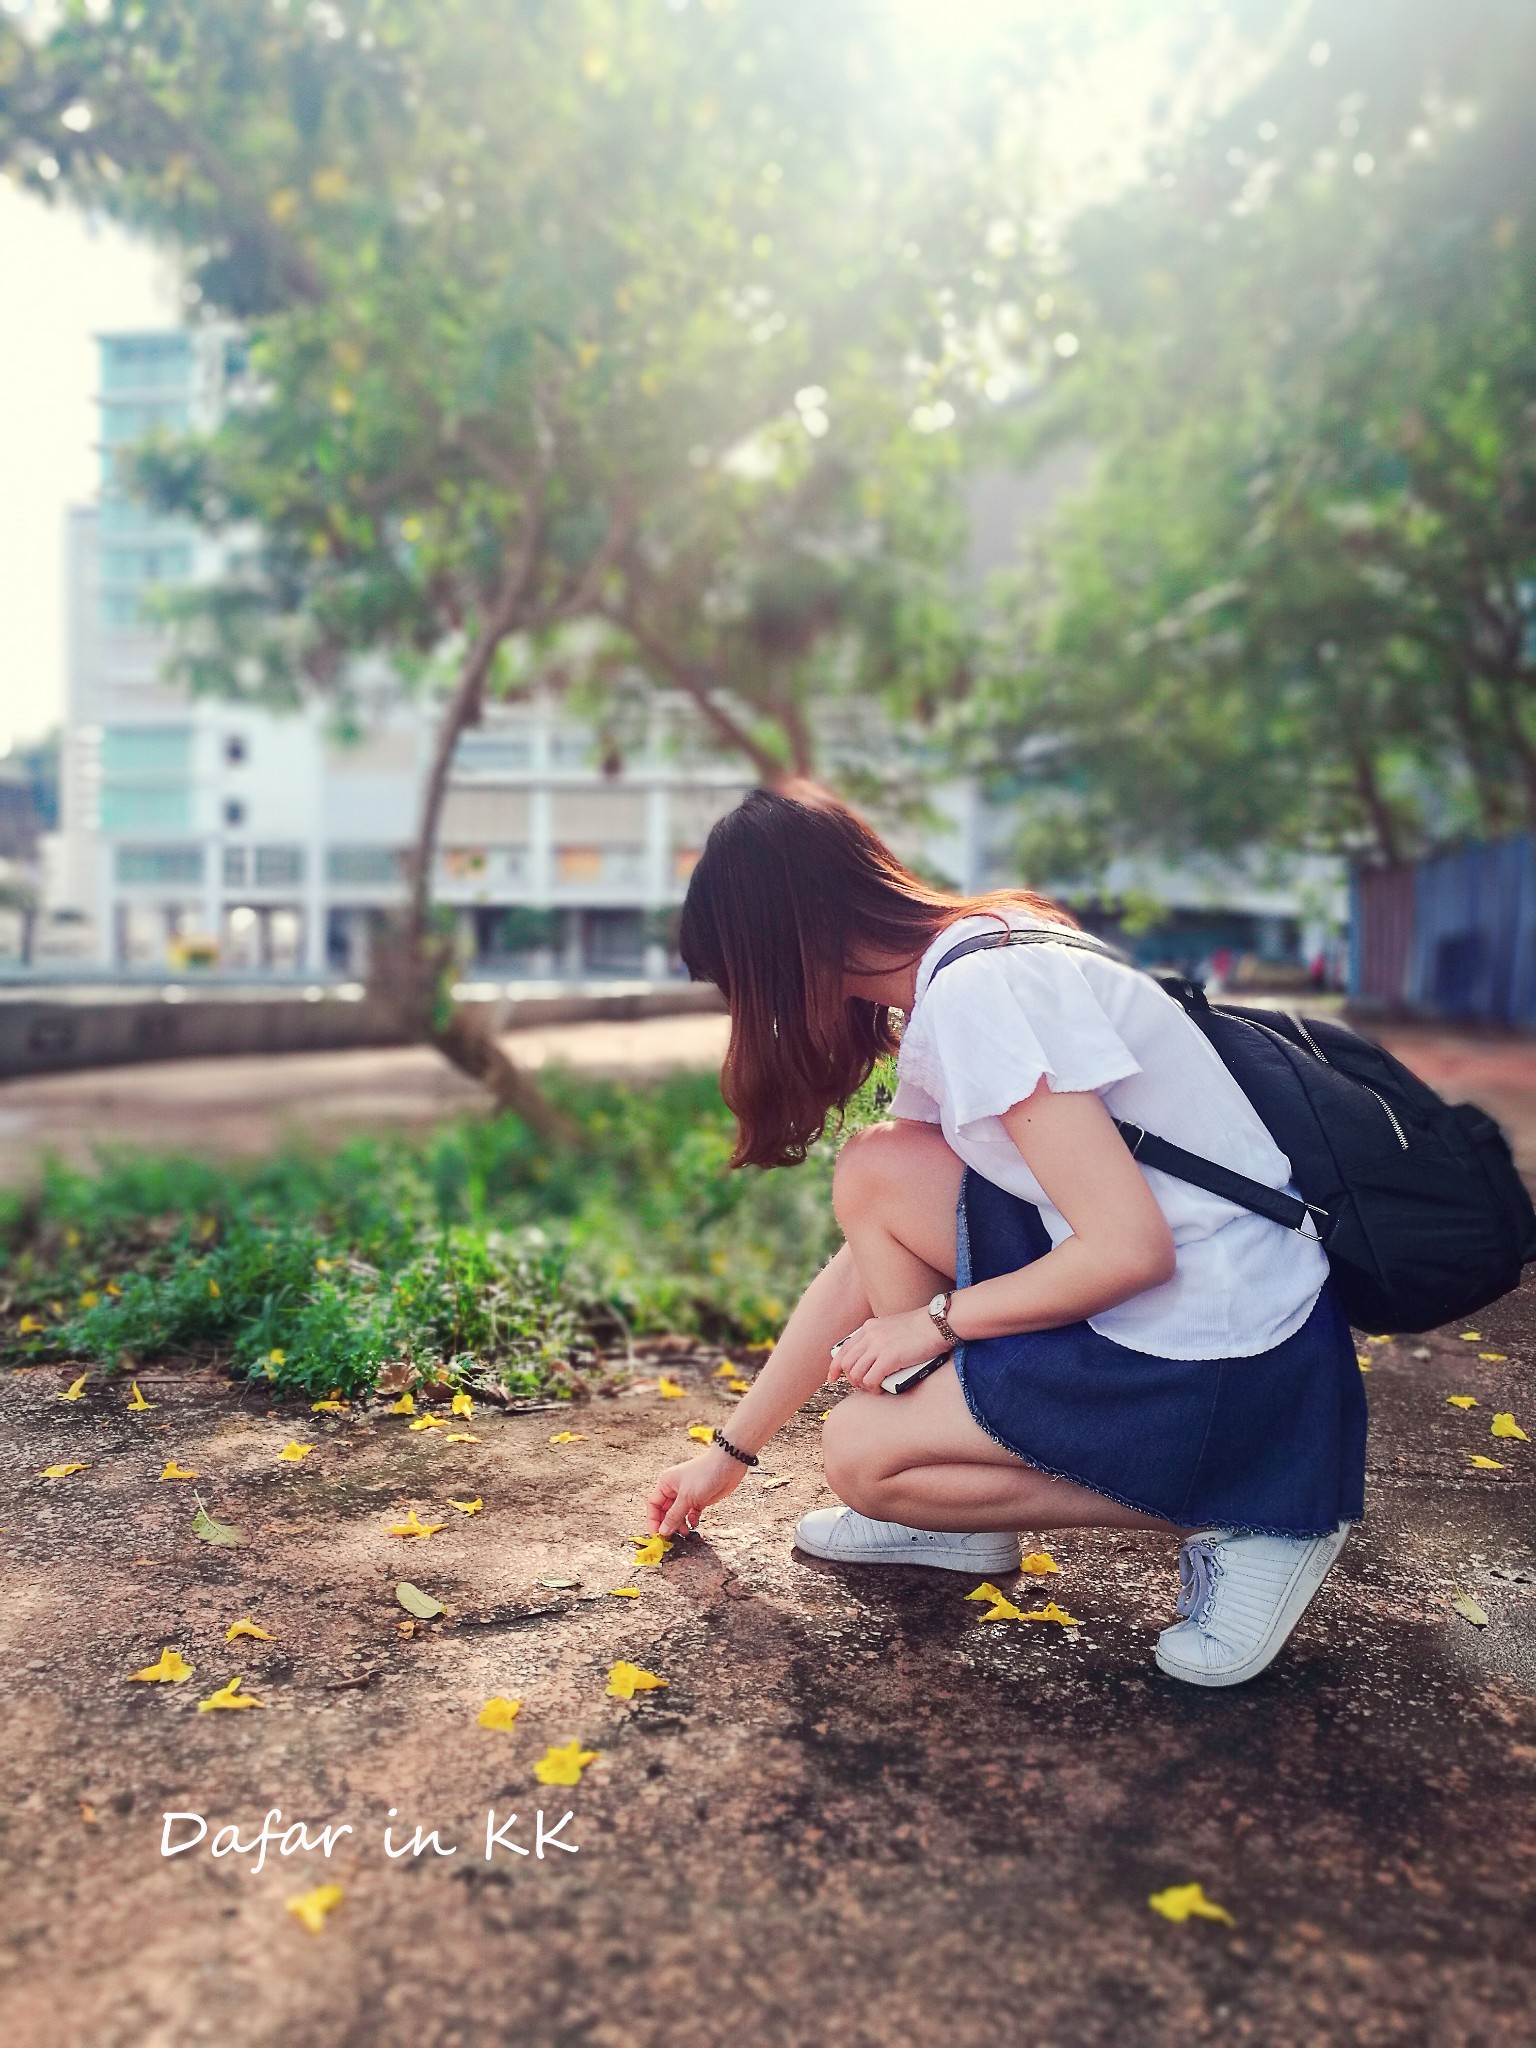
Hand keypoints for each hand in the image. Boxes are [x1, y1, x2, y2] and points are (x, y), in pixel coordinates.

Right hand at [647, 1444, 747, 1537]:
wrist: (728, 1464)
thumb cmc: (705, 1474)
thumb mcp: (686, 1497)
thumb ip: (674, 1516)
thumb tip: (663, 1531)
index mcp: (666, 1484)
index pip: (653, 1504)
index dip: (653, 1520)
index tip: (657, 1534)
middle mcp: (675, 1489)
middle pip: (666, 1511)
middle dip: (668, 1524)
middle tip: (672, 1538)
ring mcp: (688, 1494)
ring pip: (678, 1514)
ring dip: (680, 1524)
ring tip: (686, 1532)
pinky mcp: (700, 1499)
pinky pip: (691, 1513)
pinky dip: (692, 1520)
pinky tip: (695, 1523)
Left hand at [828, 1308, 945, 1392]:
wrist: (938, 1324)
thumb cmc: (922, 1329)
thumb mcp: (893, 1328)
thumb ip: (879, 1339)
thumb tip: (872, 1360)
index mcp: (869, 1328)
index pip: (843, 1349)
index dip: (835, 1367)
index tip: (832, 1378)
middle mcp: (870, 1335)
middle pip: (846, 1364)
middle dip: (851, 1379)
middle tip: (862, 1386)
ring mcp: (879, 1346)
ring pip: (856, 1374)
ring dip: (862, 1385)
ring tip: (874, 1388)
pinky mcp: (890, 1358)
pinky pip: (870, 1380)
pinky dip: (873, 1388)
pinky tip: (881, 1389)